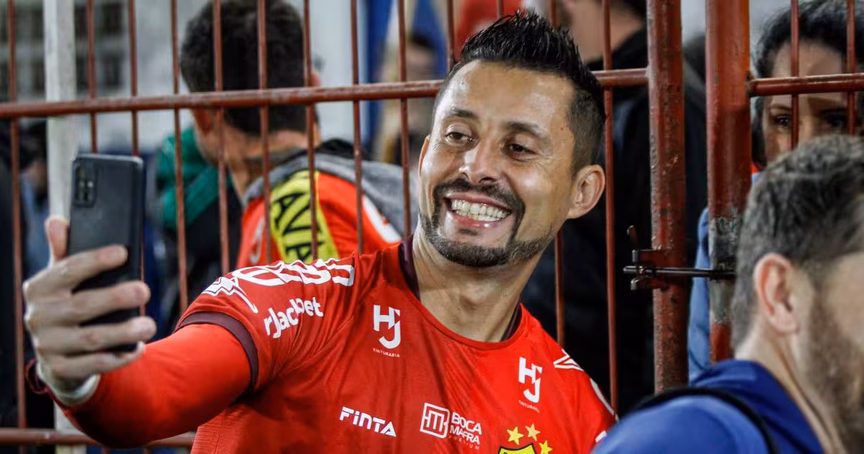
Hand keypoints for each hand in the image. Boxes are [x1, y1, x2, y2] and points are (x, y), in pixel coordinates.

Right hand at [23, 217, 156, 396]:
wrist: (56, 354)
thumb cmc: (67, 304)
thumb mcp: (62, 279)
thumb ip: (64, 253)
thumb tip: (58, 222)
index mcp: (39, 288)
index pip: (67, 270)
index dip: (96, 260)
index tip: (123, 252)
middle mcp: (39, 317)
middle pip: (82, 305)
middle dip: (116, 297)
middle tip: (144, 290)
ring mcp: (48, 345)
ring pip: (91, 339)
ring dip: (123, 331)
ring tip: (149, 325)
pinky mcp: (61, 369)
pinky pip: (94, 364)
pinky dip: (118, 357)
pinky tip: (137, 348)